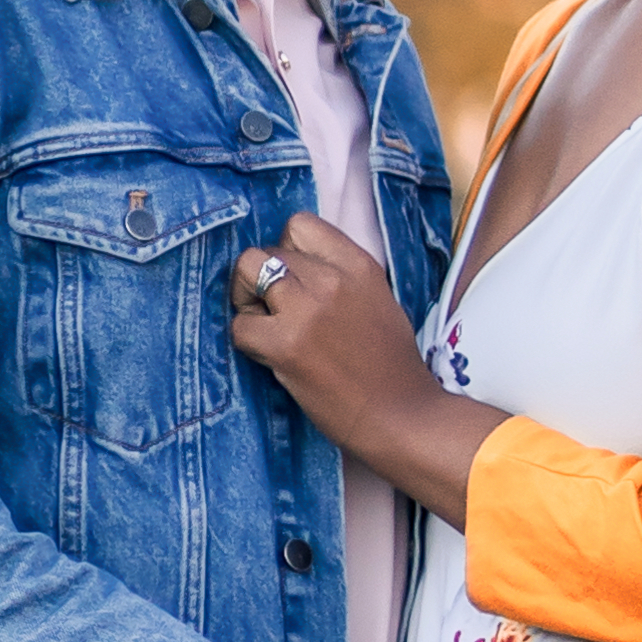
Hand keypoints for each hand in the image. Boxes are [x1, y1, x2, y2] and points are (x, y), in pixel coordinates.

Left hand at [232, 211, 493, 521]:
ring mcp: (308, 309)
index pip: (299, 224)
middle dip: (262, 281)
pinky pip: (239, 325)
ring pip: (246, 270)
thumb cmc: (390, 367)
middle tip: (276, 315)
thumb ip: (341, 277)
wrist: (401, 416)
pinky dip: (246, 341)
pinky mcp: (287, 345)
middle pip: (266, 250)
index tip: (294, 281)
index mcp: (359, 264)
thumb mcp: (377, 300)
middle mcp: (332, 278)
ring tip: (267, 329)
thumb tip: (296, 270)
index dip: (286, 250)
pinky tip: (269, 357)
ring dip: (247, 302)